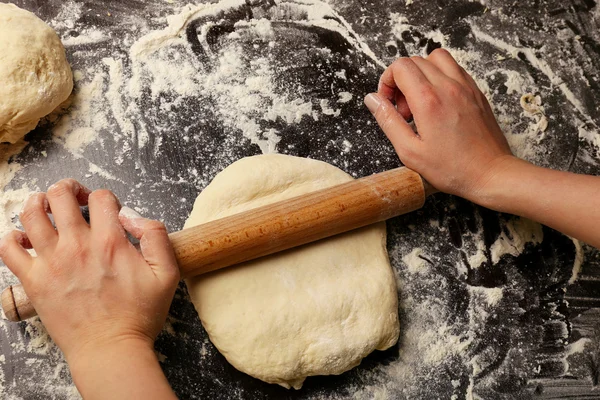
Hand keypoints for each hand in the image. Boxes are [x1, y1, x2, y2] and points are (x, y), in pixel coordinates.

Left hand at [0, 179, 179, 364]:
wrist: (110, 348)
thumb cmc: (139, 315)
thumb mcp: (167, 274)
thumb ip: (156, 236)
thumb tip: (134, 217)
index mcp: (110, 242)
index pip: (101, 198)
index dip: (107, 198)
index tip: (108, 212)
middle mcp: (77, 246)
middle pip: (60, 195)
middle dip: (68, 189)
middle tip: (75, 199)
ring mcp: (51, 262)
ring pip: (30, 214)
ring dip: (38, 203)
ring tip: (46, 208)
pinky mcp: (34, 281)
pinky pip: (9, 249)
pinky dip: (13, 237)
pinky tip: (26, 239)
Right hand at [364, 48, 514, 200]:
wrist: (490, 173)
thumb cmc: (452, 168)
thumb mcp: (410, 151)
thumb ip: (388, 121)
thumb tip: (372, 100)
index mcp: (428, 100)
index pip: (401, 66)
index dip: (387, 81)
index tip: (388, 102)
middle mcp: (448, 86)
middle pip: (416, 60)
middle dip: (401, 80)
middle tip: (403, 109)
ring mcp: (465, 86)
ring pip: (437, 58)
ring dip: (422, 73)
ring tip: (420, 100)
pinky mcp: (476, 91)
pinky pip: (454, 69)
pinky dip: (440, 77)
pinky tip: (438, 102)